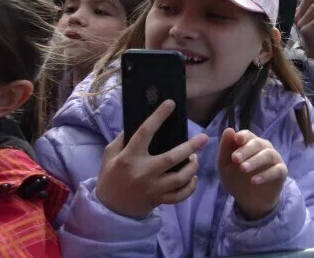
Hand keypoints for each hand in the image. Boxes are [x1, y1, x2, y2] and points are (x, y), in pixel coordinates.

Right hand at [94, 100, 208, 218]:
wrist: (109, 208)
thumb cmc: (111, 176)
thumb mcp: (109, 155)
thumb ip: (122, 140)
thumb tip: (139, 122)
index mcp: (128, 158)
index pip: (144, 133)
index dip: (158, 117)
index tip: (170, 104)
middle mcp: (142, 172)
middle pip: (171, 158)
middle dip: (190, 147)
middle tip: (204, 138)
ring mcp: (152, 188)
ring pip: (179, 178)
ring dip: (192, 167)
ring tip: (195, 158)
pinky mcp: (158, 199)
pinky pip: (179, 196)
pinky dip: (190, 187)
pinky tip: (193, 178)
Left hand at [217, 128, 286, 220]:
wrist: (249, 201)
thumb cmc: (237, 180)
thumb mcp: (225, 167)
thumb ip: (226, 149)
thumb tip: (228, 129)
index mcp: (250, 144)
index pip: (248, 135)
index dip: (243, 136)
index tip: (236, 140)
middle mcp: (264, 148)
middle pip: (258, 143)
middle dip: (246, 150)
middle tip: (235, 159)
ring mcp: (275, 159)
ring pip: (268, 154)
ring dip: (255, 160)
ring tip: (243, 169)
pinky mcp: (281, 172)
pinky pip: (277, 170)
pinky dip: (265, 174)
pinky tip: (254, 181)